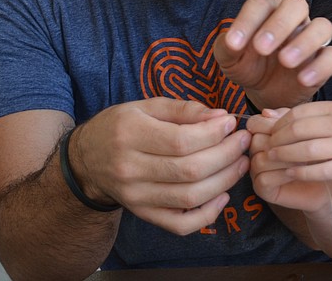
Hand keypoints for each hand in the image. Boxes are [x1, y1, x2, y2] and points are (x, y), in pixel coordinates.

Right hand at [69, 97, 250, 234]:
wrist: (87, 160)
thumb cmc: (122, 126)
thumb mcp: (146, 106)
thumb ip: (184, 109)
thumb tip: (220, 117)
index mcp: (130, 134)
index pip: (181, 141)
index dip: (213, 134)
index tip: (231, 124)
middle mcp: (130, 169)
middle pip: (190, 170)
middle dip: (226, 155)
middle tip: (243, 142)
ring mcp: (136, 197)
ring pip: (190, 197)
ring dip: (225, 181)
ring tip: (241, 163)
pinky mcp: (143, 215)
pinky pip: (180, 224)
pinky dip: (207, 214)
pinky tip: (223, 195)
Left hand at [214, 0, 331, 108]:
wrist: (264, 92)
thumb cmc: (247, 66)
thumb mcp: (229, 58)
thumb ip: (227, 46)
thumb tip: (232, 43)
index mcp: (268, 10)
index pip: (262, 3)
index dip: (248, 20)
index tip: (234, 44)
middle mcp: (294, 18)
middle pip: (297, 4)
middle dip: (280, 24)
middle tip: (261, 48)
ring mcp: (312, 37)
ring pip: (322, 26)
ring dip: (304, 42)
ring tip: (285, 62)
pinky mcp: (325, 60)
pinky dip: (321, 66)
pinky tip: (303, 80)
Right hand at [247, 108, 331, 212]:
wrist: (329, 183)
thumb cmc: (318, 154)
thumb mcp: (305, 131)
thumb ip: (289, 120)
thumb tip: (266, 112)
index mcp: (263, 134)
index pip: (254, 124)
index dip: (268, 123)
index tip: (291, 126)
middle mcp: (256, 152)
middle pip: (255, 141)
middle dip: (279, 142)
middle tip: (301, 144)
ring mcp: (257, 171)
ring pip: (259, 160)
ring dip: (283, 159)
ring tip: (303, 159)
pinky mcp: (262, 189)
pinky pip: (264, 179)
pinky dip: (281, 174)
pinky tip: (297, 172)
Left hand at [257, 101, 331, 185]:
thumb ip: (311, 115)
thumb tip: (270, 114)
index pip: (299, 112)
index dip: (279, 123)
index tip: (270, 132)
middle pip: (298, 129)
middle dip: (277, 139)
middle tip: (266, 147)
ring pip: (306, 150)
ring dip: (284, 155)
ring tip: (272, 159)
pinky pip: (319, 170)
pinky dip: (301, 172)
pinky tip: (289, 174)